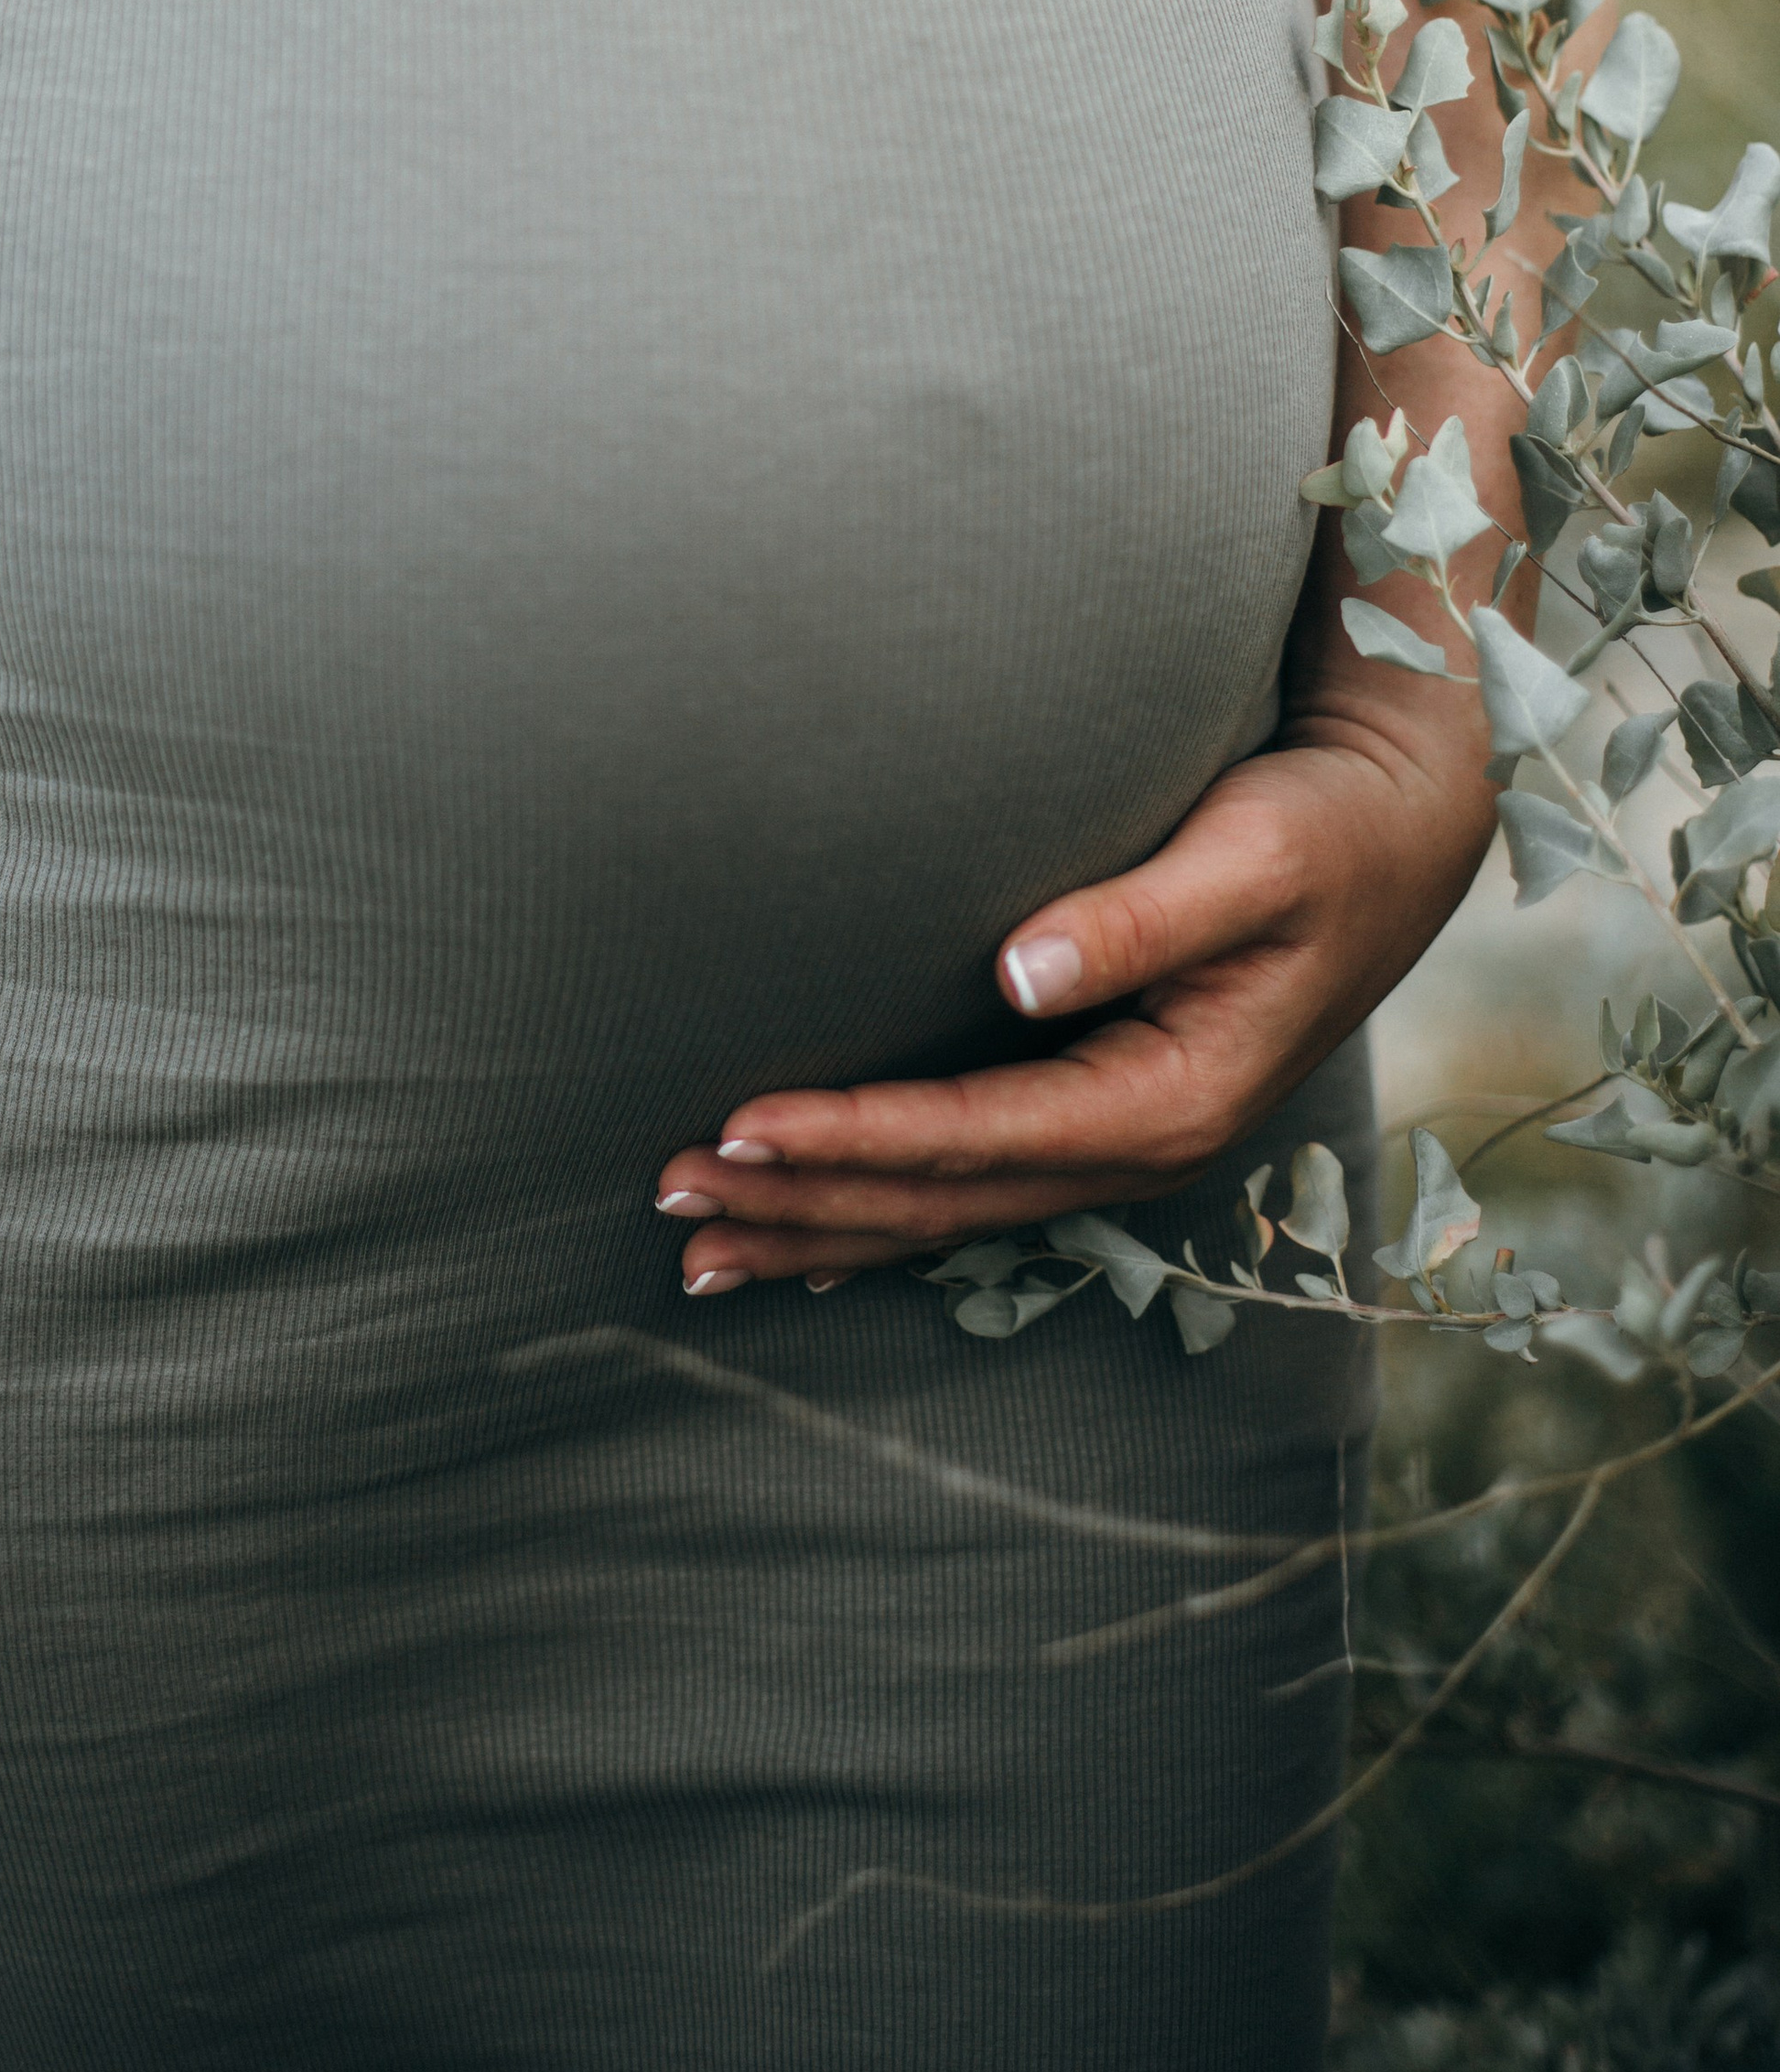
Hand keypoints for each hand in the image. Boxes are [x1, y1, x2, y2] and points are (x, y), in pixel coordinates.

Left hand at [652, 687, 1494, 1291]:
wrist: (1406, 825)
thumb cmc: (1325, 824)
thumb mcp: (1249, 858)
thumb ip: (1139, 916)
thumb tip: (1020, 970)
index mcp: (1173, 1099)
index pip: (975, 1139)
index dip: (851, 1139)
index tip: (735, 1125)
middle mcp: (1143, 1142)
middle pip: (942, 1200)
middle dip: (800, 1206)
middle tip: (665, 1196)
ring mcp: (1125, 1137)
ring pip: (946, 1211)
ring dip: (820, 1230)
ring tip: (696, 1247)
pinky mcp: (1106, 1106)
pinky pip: (973, 1185)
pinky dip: (879, 1212)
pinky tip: (804, 1236)